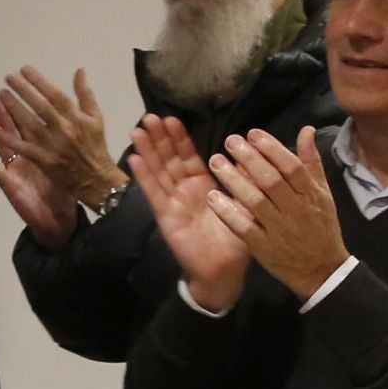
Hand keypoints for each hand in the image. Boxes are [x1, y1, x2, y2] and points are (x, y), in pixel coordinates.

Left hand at [0, 67, 122, 208]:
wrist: (97, 180)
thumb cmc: (95, 146)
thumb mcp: (95, 118)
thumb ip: (85, 94)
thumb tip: (79, 71)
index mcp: (77, 118)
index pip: (55, 95)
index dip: (39, 81)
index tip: (24, 70)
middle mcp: (65, 129)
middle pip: (40, 106)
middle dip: (23, 90)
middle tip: (8, 78)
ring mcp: (54, 146)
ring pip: (29, 123)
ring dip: (13, 108)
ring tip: (1, 95)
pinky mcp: (45, 161)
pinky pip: (24, 148)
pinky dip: (10, 140)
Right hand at [0, 93, 77, 248]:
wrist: (59, 220)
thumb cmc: (65, 195)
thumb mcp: (71, 167)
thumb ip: (72, 146)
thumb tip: (80, 126)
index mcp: (41, 151)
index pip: (33, 125)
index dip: (28, 109)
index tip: (25, 92)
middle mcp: (26, 156)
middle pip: (15, 129)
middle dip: (7, 111)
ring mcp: (15, 169)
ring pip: (2, 143)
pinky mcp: (9, 184)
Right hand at [128, 115, 250, 310]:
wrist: (223, 272)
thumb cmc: (235, 242)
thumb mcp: (244, 208)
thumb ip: (245, 185)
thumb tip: (253, 158)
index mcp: (204, 187)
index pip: (189, 158)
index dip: (180, 139)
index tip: (172, 118)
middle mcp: (185, 192)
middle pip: (170, 160)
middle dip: (160, 138)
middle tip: (151, 116)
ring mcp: (173, 202)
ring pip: (159, 171)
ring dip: (148, 151)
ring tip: (137, 129)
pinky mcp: (166, 216)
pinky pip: (154, 193)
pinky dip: (144, 177)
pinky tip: (134, 159)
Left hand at [204, 127, 351, 300]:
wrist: (321, 270)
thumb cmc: (320, 227)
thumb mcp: (322, 193)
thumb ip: (311, 162)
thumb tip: (306, 130)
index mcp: (310, 195)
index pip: (291, 167)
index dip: (271, 148)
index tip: (252, 134)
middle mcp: (295, 210)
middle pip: (271, 181)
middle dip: (249, 158)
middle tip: (230, 141)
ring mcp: (279, 230)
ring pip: (254, 201)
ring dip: (233, 180)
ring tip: (216, 162)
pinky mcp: (264, 247)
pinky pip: (243, 227)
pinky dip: (228, 212)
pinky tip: (212, 197)